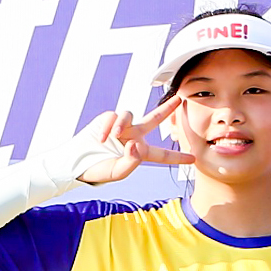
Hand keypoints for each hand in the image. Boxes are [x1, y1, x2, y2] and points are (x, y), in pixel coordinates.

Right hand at [75, 96, 194, 184]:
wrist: (77, 163)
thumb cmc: (98, 170)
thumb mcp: (118, 172)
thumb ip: (132, 161)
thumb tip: (137, 143)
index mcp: (139, 152)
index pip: (161, 155)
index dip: (176, 157)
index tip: (193, 159)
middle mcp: (132, 136)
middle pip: (153, 119)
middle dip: (166, 109)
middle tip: (179, 99)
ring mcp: (120, 127)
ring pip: (129, 115)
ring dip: (122, 124)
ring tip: (114, 137)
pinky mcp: (107, 119)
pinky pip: (113, 116)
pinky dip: (108, 126)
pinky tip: (101, 137)